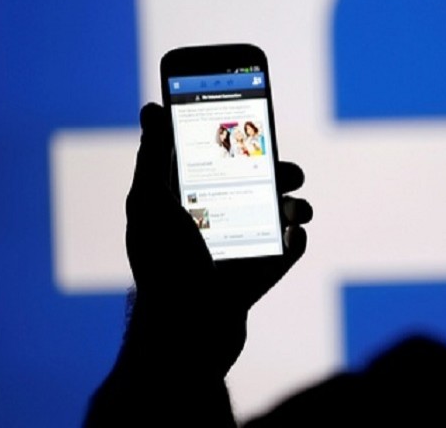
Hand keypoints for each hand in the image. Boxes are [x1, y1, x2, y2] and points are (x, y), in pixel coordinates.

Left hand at [123, 102, 311, 375]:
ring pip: (279, 213)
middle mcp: (215, 219)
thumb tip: (152, 109)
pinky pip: (289, 248)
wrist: (184, 337)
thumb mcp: (150, 204)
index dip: (238, 137)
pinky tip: (291, 235)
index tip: (258, 119)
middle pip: (257, 181)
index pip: (217, 157)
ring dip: (294, 204)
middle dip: (279, 170)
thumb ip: (153, 156)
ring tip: (293, 209)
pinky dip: (295, 238)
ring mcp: (240, 246)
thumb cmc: (161, 268)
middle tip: (289, 171)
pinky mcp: (261, 272)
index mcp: (189, 199)